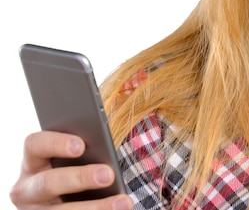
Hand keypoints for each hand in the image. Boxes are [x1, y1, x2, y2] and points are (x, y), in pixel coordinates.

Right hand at [10, 131, 132, 208]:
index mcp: (33, 161)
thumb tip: (104, 151)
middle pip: (48, 182)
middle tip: (108, 175)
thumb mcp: (76, 160)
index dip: (56, 143)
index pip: (35, 145)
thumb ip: (85, 151)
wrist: (70, 198)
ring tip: (124, 203)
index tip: (81, 146)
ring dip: (95, 208)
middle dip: (79, 179)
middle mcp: (26, 189)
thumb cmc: (78, 168)